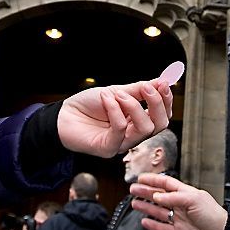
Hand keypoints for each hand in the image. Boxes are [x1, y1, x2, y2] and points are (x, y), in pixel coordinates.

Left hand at [58, 78, 172, 157]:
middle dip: (157, 103)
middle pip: (160, 125)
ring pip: (144, 129)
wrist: (63, 115)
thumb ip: (139, 90)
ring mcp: (122, 143)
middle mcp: (133, 134)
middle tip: (146, 87)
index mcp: (137, 120)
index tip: (164, 83)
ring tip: (116, 93)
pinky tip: (105, 99)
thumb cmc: (89, 104)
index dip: (166, 100)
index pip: (162, 115)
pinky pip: (120, 130)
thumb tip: (162, 81)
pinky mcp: (108, 149)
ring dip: (133, 106)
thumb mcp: (116, 91)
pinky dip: (115, 111)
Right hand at [130, 173, 227, 229]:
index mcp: (186, 193)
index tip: (142, 177)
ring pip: (158, 211)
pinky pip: (162, 227)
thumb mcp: (194, 199)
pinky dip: (153, 225)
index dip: (154, 180)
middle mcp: (181, 204)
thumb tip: (158, 196)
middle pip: (159, 196)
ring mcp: (179, 218)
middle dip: (146, 192)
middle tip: (133, 189)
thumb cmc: (213, 215)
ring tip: (135, 203)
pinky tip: (145, 221)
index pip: (166, 184)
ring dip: (146, 207)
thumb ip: (174, 197)